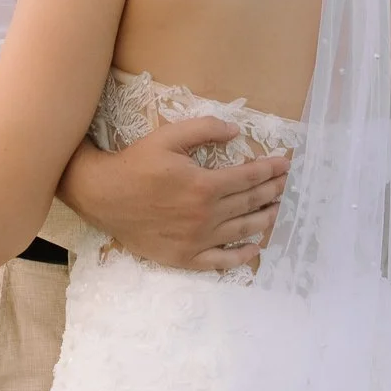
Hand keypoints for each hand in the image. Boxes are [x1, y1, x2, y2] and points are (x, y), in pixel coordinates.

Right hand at [61, 117, 290, 273]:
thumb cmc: (136, 164)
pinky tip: (254, 247)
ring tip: (277, 210)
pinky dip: (241, 254)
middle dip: (272, 191)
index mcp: (205, 186)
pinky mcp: (185, 257)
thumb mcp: (169, 136)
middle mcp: (206, 216)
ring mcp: (197, 240)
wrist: (103, 196)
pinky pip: (221, 260)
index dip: (270, 170)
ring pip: (242, 230)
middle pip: (250, 202)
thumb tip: (237, 131)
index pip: (249, 177)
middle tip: (286, 184)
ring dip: (264, 219)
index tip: (286, 165)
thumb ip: (205, 129)